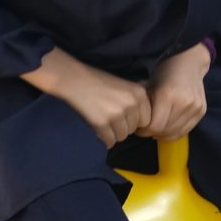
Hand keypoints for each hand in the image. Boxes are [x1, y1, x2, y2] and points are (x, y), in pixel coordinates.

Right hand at [24, 49, 151, 147]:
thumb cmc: (98, 82)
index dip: (134, 122)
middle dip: (123, 128)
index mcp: (139, 93)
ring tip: (103, 125)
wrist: (73, 79)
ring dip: (113, 134)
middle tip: (110, 122)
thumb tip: (142, 125)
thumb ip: (135, 102)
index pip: (146, 120)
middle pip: (133, 129)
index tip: (124, 120)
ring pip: (122, 136)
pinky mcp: (102, 122)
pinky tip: (98, 132)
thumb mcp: (125, 86)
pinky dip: (104, 140)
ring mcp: (117, 113)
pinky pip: (109, 141)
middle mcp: (131, 104)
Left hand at [143, 44, 212, 139]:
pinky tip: (168, 127)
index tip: (138, 127)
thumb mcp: (148, 87)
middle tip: (146, 129)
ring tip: (157, 128)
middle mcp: (184, 104)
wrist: (188, 62)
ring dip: (164, 134)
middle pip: (166, 131)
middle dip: (153, 133)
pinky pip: (186, 130)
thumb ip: (145, 107)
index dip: (144, 130)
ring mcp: (195, 108)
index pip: (155, 126)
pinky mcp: (202, 111)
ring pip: (176, 133)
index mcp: (167, 96)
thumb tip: (137, 125)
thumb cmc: (163, 73)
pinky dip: (175, 132)